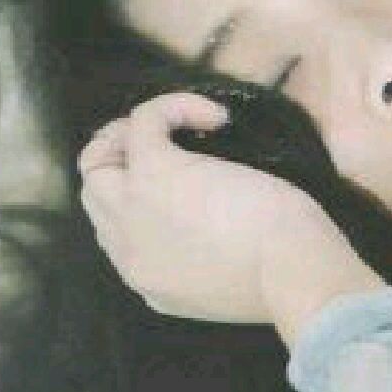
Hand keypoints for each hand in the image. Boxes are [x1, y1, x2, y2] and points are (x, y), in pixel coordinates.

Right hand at [79, 92, 335, 323]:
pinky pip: (143, 121)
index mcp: (149, 284)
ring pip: (97, 162)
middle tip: (170, 146)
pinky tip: (215, 116)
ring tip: (181, 126)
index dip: (138, 202)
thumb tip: (204, 223)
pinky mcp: (156, 172)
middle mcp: (128, 253)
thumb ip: (199, 262)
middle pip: (96, 196)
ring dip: (131, 136)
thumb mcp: (228, 280)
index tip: (180, 186)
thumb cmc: (285, 276)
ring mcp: (135, 210)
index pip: (116, 235)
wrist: (295, 273)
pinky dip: (173, 108)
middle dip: (121, 165)